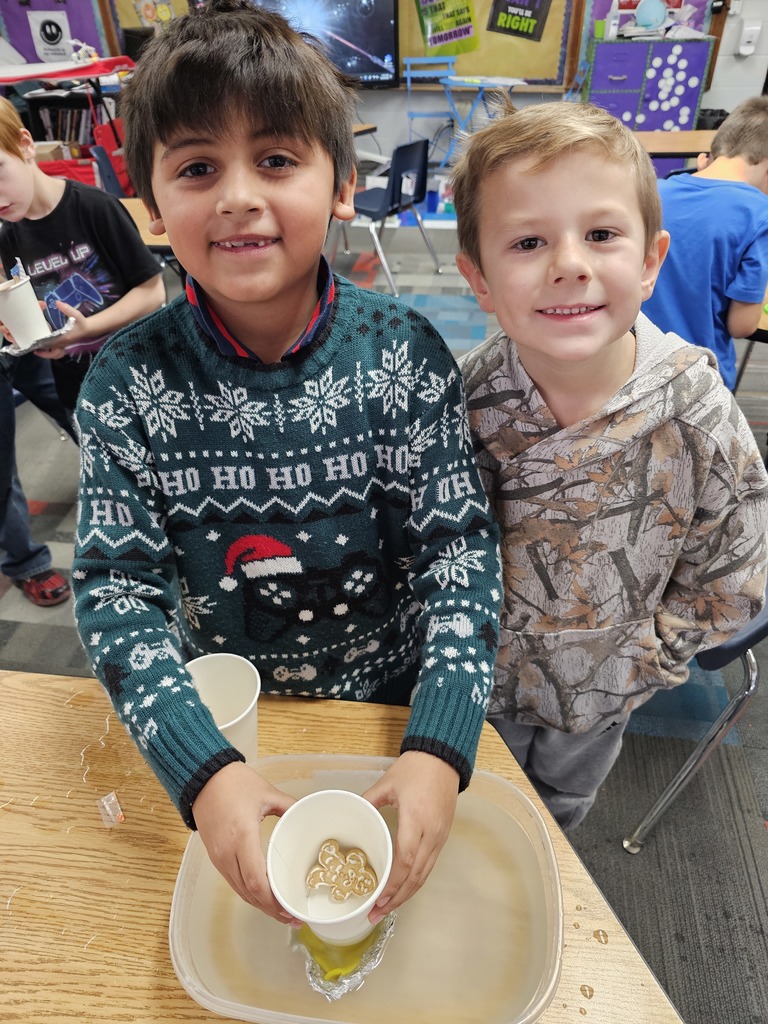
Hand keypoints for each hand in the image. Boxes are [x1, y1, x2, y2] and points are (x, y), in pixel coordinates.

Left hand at [35, 301, 88, 358]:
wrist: (88, 329)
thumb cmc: (82, 322)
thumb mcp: (76, 314)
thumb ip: (67, 309)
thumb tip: (57, 302)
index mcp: (65, 337)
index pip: (53, 342)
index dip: (43, 342)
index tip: (35, 341)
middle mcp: (64, 344)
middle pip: (51, 350)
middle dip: (41, 349)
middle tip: (31, 345)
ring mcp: (64, 346)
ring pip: (54, 354)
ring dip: (45, 354)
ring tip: (36, 351)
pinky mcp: (63, 346)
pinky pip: (56, 354)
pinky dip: (50, 354)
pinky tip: (43, 350)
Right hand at [191, 761, 300, 923]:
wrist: (202, 777)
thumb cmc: (234, 782)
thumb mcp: (267, 792)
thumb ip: (289, 806)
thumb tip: (307, 816)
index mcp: (242, 837)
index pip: (256, 881)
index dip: (273, 901)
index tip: (291, 910)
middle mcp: (227, 853)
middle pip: (248, 893)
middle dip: (271, 910)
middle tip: (293, 918)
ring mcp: (218, 857)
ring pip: (240, 891)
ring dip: (260, 904)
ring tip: (281, 912)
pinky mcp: (215, 856)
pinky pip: (233, 882)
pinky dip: (249, 893)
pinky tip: (263, 895)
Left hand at [363, 751, 458, 923]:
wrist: (444, 757)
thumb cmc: (415, 768)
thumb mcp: (387, 782)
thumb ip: (369, 801)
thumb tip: (352, 816)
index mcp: (415, 820)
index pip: (405, 861)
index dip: (392, 884)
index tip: (377, 899)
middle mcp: (431, 834)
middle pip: (416, 876)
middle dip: (396, 899)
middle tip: (376, 914)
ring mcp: (439, 837)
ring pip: (425, 874)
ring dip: (407, 894)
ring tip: (387, 908)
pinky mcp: (443, 836)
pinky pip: (429, 865)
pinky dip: (416, 881)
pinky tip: (403, 888)